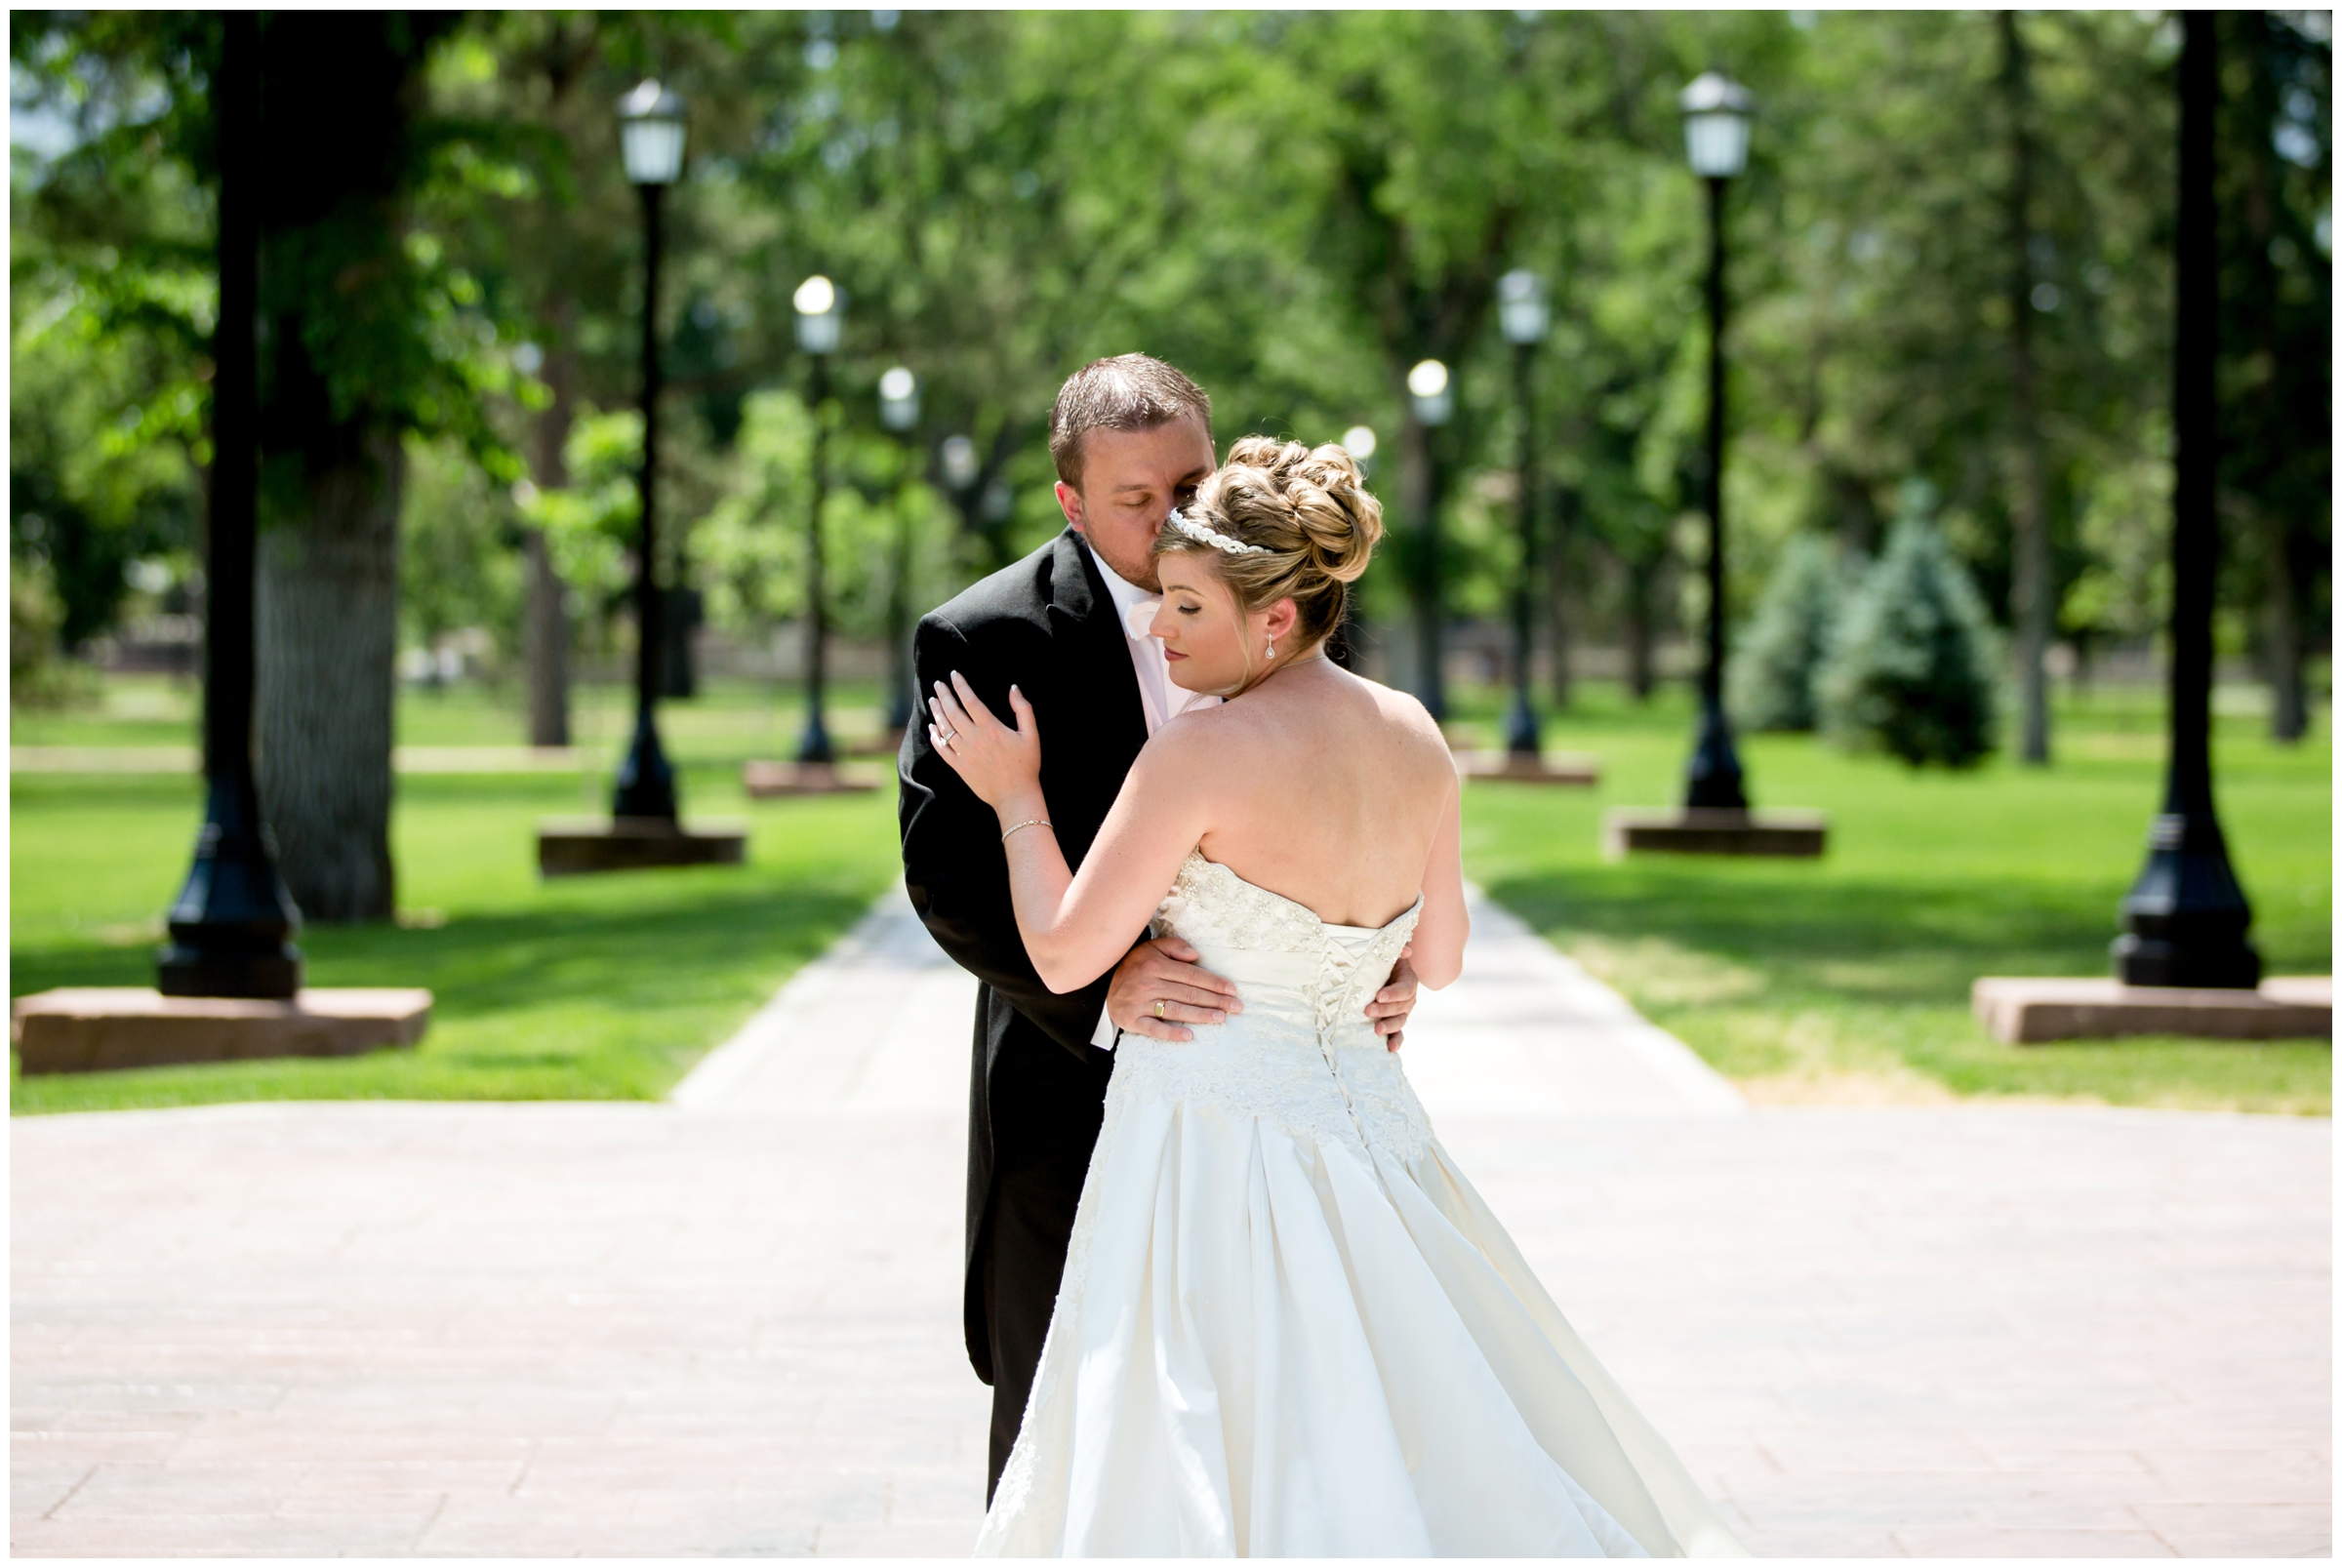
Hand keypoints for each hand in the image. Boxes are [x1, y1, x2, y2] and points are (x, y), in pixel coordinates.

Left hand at [927, 671, 1040, 809]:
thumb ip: (1023, 709)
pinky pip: (942, 749)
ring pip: (945, 728)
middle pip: (953, 711)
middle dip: (944, 695)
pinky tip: (932, 728)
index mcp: (991, 728)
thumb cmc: (1026, 765)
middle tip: (938, 684)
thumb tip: (1013, 688)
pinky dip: (935, 737)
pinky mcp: (959, 766)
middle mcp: (974, 739)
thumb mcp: (1031, 734)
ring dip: (937, 712)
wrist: (1015, 796)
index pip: (970, 701)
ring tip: (932, 700)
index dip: (961, 686)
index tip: (954, 674)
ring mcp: (964, 753)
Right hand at [1105, 935, 1242, 1042]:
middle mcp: (1149, 984)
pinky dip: (1172, 1033)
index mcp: (1155, 965)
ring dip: (1201, 1015)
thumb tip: (1195, 955)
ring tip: (1221, 1018)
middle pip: (1188, 994)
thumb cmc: (1134, 966)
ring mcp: (1140, 1004)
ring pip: (1176, 1011)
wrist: (1103, 987)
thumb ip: (1174, 946)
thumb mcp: (1151, 948)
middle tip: (1236, 1007)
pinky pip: (1155, 1029)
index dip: (1214, 983)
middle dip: (1215, 1001)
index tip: (1232, 990)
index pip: (1191, 975)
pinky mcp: (1133, 1021)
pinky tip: (1189, 1036)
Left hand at [1367, 944, 1418, 1051]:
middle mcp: (1408, 999)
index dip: (1393, 993)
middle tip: (1368, 1011)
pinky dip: (1395, 1041)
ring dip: (1390, 1027)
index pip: (1404, 988)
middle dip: (1385, 1011)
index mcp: (1408, 981)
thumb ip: (1397, 950)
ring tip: (1377, 1030)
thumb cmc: (1383, 961)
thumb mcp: (1388, 953)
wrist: (1379, 973)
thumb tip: (1407, 950)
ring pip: (1399, 1021)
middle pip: (1400, 1007)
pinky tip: (1390, 1049)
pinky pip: (1398, 1033)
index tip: (1379, 996)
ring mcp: (1401, 1012)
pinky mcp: (1394, 1023)